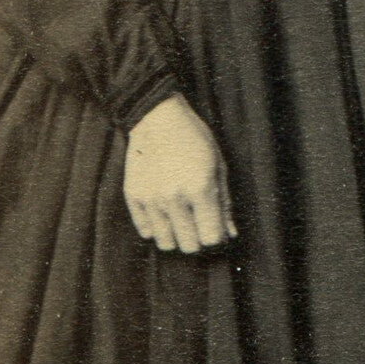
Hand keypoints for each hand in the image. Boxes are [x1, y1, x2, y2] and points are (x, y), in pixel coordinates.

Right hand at [123, 93, 236, 252]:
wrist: (157, 117)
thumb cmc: (194, 138)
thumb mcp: (218, 164)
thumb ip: (224, 202)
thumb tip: (230, 234)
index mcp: (200, 188)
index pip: (211, 237)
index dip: (217, 236)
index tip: (216, 227)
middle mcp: (174, 198)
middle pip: (189, 245)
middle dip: (198, 238)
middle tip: (198, 222)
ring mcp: (151, 199)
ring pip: (166, 243)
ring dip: (176, 235)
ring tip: (181, 217)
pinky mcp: (134, 198)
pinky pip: (146, 232)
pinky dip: (156, 227)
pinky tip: (164, 210)